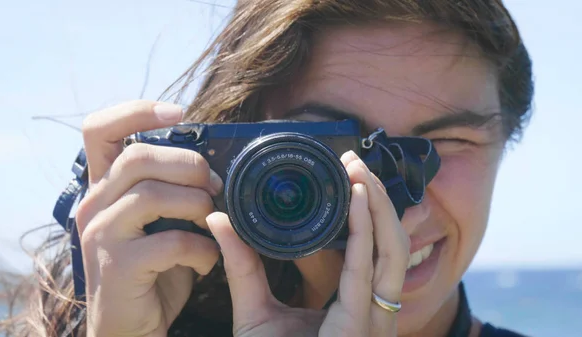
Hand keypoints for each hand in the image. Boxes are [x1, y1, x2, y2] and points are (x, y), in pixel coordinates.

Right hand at [75, 100, 222, 336]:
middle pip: (137, 157)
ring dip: (197, 205)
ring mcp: (101, 235)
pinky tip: (206, 260)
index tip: (179, 112)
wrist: (132, 325)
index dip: (137, 111)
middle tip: (214, 187)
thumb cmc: (156, 268)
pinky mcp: (117, 267)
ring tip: (211, 223)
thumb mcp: (162, 221)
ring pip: (152, 195)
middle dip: (189, 165)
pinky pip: (170, 241)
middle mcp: (95, 205)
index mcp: (105, 187)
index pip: (99, 129)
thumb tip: (215, 167)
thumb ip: (174, 191)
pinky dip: (201, 248)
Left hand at [206, 151, 410, 336]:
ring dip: (380, 208)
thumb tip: (220, 220)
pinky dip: (368, 232)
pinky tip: (357, 200)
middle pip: (391, 244)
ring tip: (360, 172)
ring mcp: (372, 320)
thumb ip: (242, 265)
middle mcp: (372, 311)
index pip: (374, 250)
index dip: (369, 211)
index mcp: (353, 306)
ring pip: (393, 253)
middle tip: (355, 162)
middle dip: (379, 199)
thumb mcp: (254, 308)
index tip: (350, 175)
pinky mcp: (360, 327)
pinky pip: (371, 273)